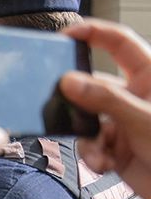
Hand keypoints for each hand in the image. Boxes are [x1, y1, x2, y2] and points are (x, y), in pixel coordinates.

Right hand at [60, 19, 150, 198]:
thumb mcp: (142, 119)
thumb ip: (104, 99)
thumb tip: (68, 81)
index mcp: (149, 77)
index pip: (119, 43)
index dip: (93, 33)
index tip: (65, 35)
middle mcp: (133, 96)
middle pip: (92, 85)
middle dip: (76, 100)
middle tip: (57, 103)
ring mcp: (122, 121)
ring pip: (85, 119)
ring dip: (85, 136)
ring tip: (96, 149)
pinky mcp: (114, 147)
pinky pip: (89, 144)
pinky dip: (92, 155)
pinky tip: (104, 164)